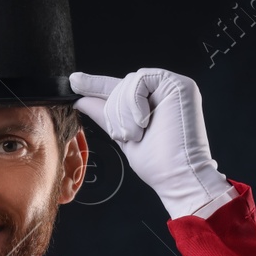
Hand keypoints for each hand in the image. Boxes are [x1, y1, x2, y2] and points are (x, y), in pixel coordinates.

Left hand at [70, 68, 234, 217]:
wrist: (176, 175)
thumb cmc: (158, 164)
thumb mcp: (122, 134)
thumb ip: (105, 114)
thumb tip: (81, 100)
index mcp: (153, 102)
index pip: (120, 88)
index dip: (96, 85)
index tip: (75, 81)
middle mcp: (164, 92)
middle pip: (122, 85)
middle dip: (115, 111)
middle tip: (125, 135)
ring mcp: (173, 86)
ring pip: (129, 82)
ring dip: (124, 112)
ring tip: (137, 133)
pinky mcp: (180, 84)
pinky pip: (141, 79)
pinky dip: (134, 102)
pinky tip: (144, 121)